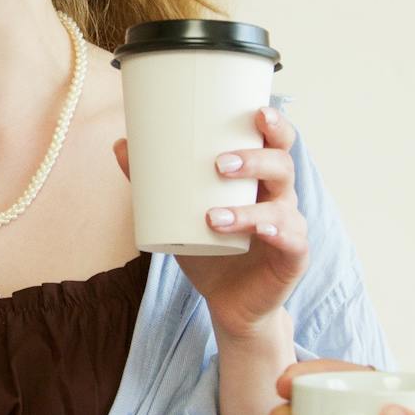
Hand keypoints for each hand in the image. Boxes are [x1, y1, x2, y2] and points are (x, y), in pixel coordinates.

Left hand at [115, 106, 306, 340]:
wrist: (228, 303)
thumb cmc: (209, 249)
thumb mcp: (177, 215)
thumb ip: (152, 182)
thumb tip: (121, 144)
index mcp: (259, 178)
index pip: (275, 142)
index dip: (275, 123)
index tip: (257, 111)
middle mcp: (280, 197)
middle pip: (283, 164)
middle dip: (255, 159)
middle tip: (219, 163)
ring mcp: (290, 226)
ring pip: (282, 206)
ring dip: (248, 208)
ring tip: (213, 215)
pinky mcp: (293, 257)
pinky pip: (292, 240)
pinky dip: (274, 233)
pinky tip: (256, 231)